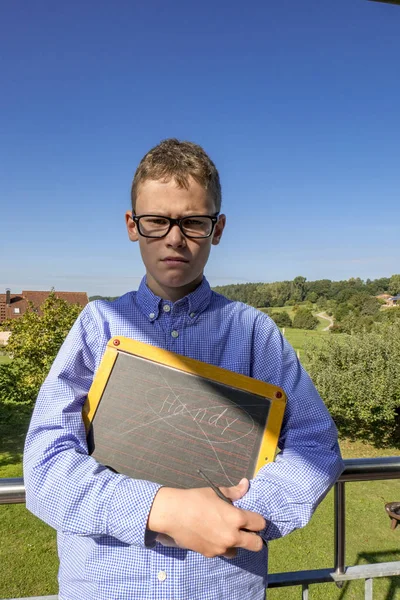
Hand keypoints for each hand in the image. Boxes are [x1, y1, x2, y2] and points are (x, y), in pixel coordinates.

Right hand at [149, 478, 264, 557]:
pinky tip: (211, 535)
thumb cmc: (195, 499)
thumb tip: (246, 484)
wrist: (173, 514)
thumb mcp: (216, 492)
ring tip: (225, 533)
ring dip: (236, 543)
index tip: (252, 518)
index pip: (260, 524)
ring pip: (239, 550)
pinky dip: (221, 546)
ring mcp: (222, 548)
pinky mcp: (211, 554)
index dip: (258, 520)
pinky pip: (222, 552)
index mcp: (237, 518)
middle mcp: (232, 536)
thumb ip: (235, 492)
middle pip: (257, 545)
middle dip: (255, 537)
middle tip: (246, 530)